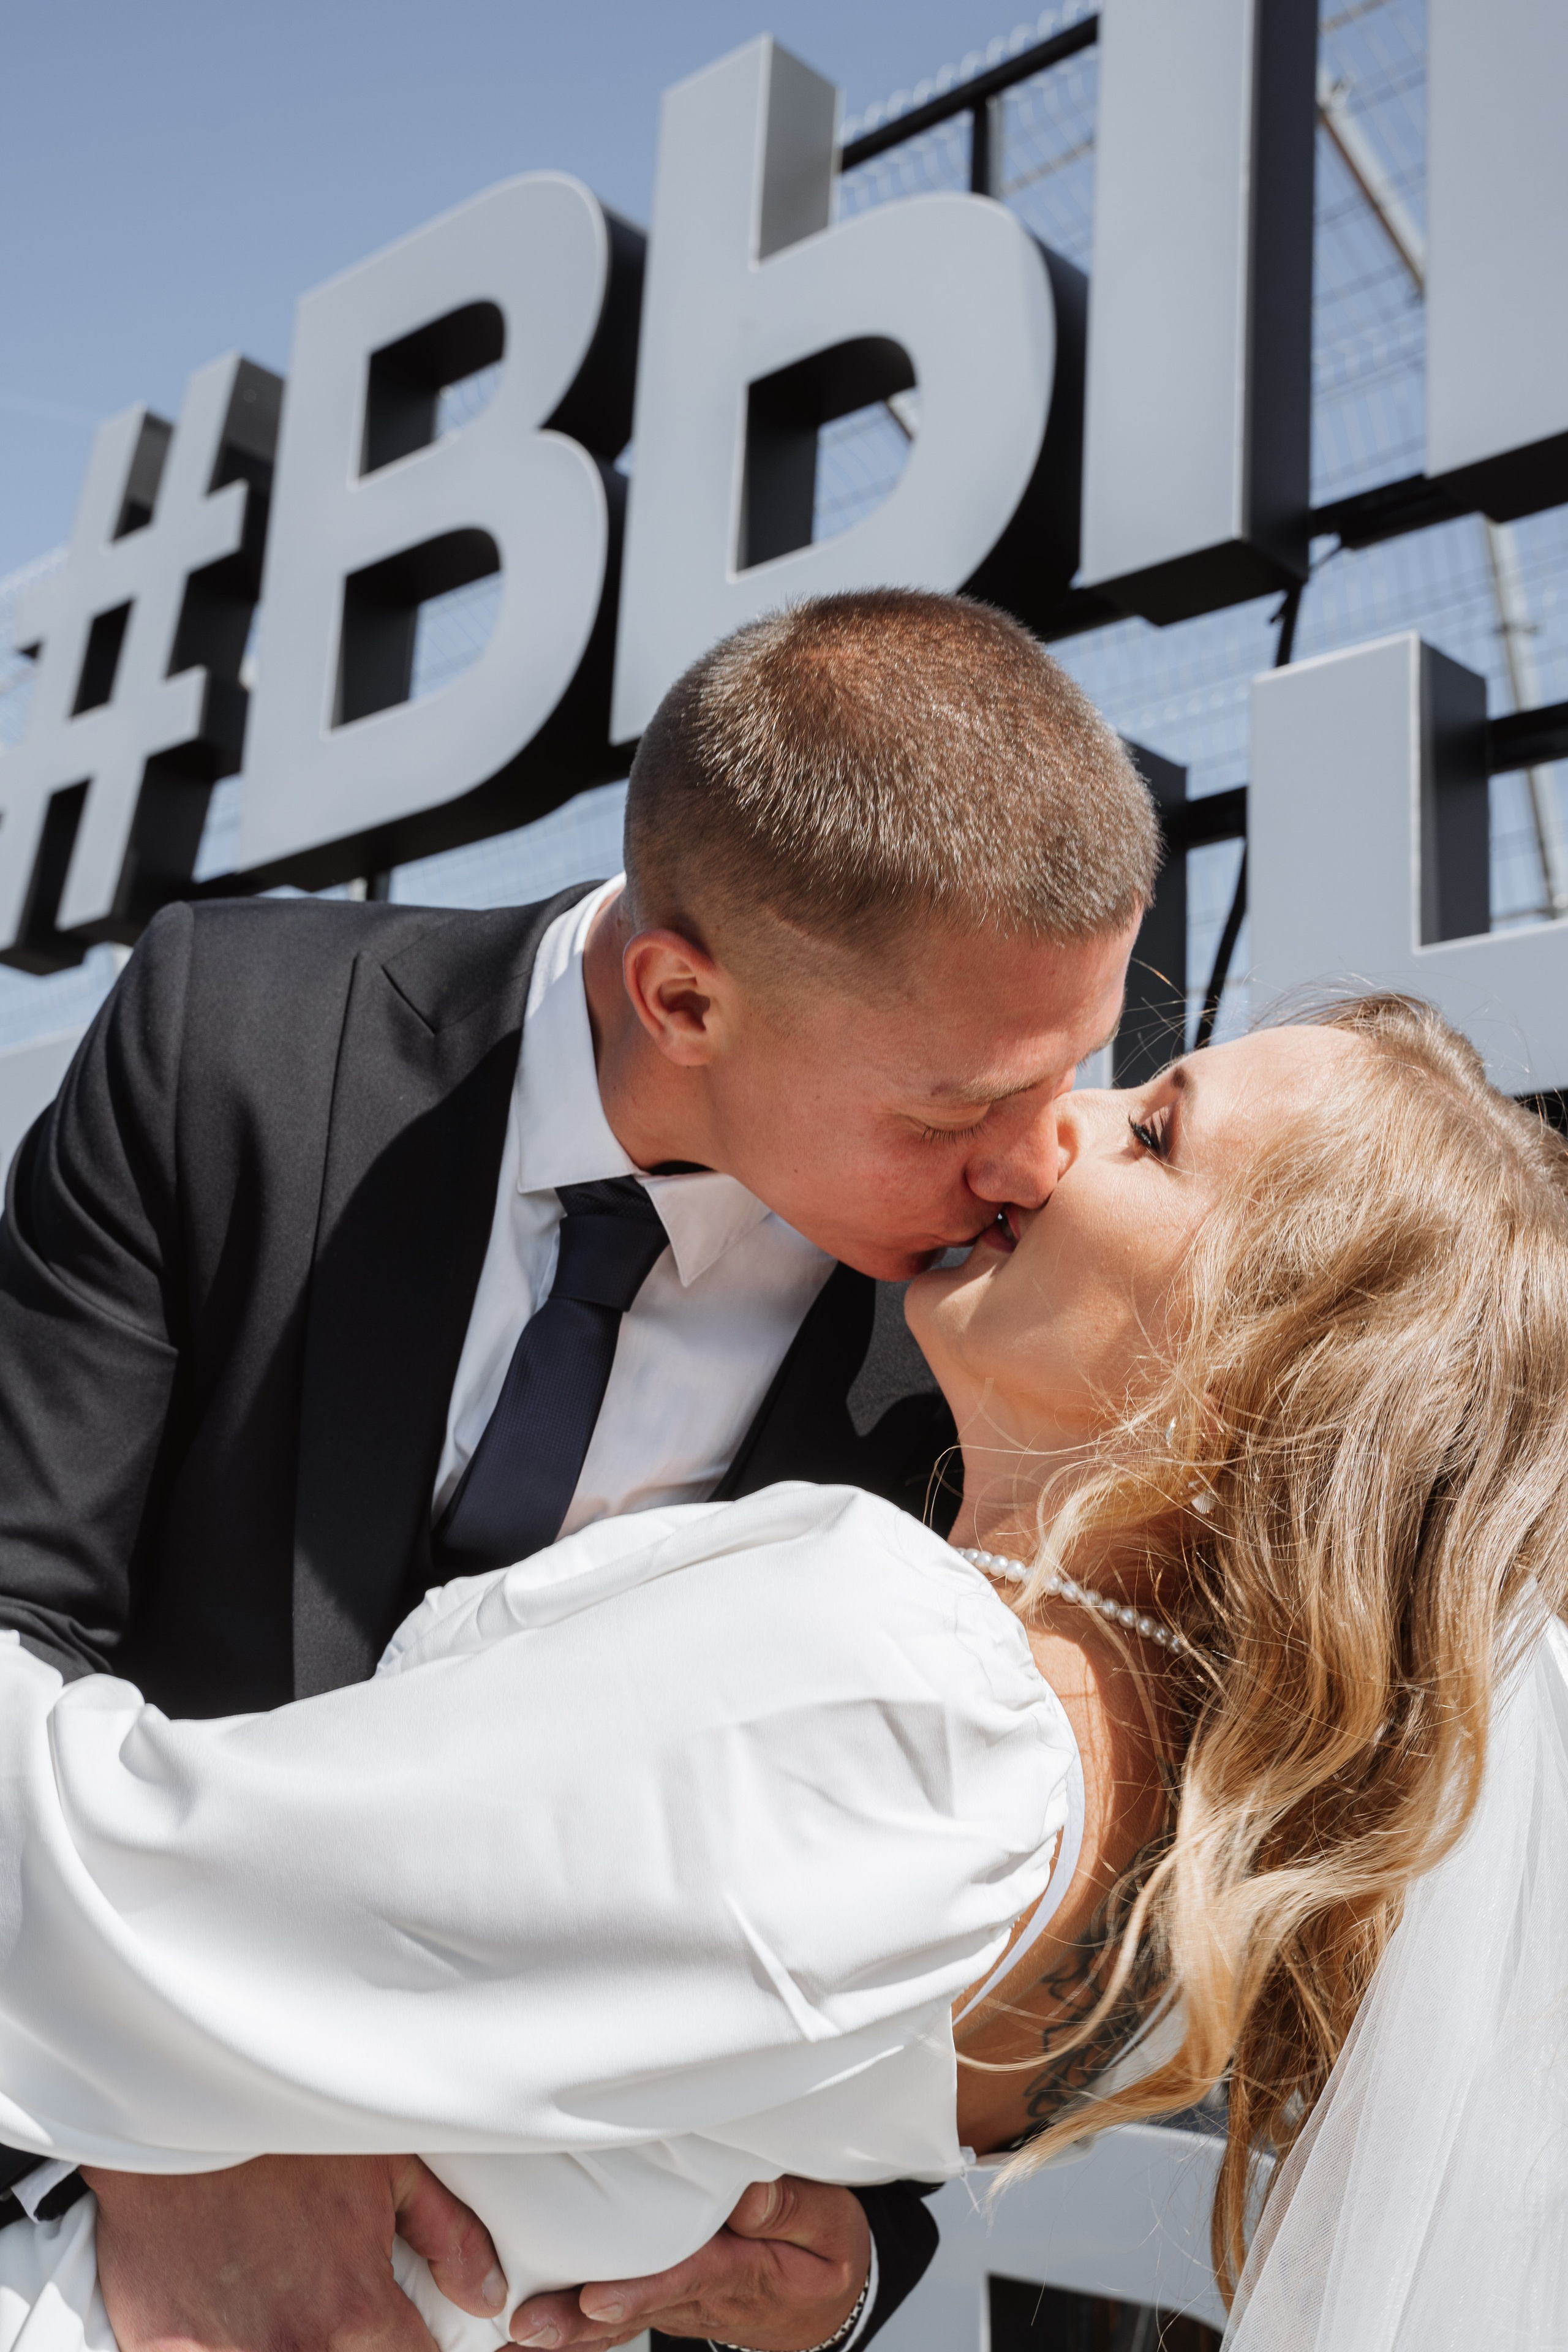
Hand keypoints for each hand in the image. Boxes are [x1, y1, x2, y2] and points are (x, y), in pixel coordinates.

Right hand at [82, 2153, 507, 2351]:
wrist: (174, 2109)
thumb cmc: (283, 2133)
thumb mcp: (388, 2163)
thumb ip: (450, 2237)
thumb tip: (487, 2296)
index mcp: (353, 2311)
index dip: (414, 2344)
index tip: (399, 2323)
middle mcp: (295, 2348)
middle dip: (352, 2342)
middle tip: (328, 2296)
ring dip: (289, 2339)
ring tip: (275, 2291)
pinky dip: (224, 2341)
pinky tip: (228, 2304)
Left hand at [508, 2177, 870, 2351]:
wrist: (826, 2305)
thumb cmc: (825, 2253)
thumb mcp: (830, 2227)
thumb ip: (791, 2208)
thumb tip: (748, 2190)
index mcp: (743, 2271)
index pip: (688, 2276)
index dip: (642, 2288)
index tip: (597, 2297)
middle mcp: (701, 2295)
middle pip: (637, 2307)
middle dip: (581, 2320)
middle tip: (528, 2328)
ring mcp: (680, 2304)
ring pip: (619, 2321)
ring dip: (569, 2330)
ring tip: (516, 2336)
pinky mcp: (668, 2300)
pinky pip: (617, 2319)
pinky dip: (577, 2328)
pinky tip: (533, 2337)